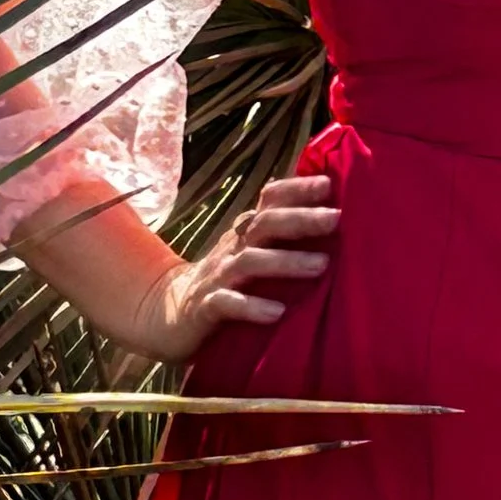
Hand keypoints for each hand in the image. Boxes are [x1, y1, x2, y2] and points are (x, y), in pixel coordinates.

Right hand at [18, 168, 341, 364]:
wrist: (165, 315)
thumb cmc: (224, 282)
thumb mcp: (250, 254)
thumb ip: (280, 237)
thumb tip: (331, 218)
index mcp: (245, 234)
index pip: (268, 201)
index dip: (295, 189)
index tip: (329, 184)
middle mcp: (232, 249)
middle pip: (264, 224)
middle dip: (300, 219)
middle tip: (335, 218)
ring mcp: (217, 277)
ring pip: (250, 262)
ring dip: (285, 262)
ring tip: (321, 266)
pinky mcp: (205, 308)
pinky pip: (227, 304)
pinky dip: (251, 307)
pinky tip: (276, 312)